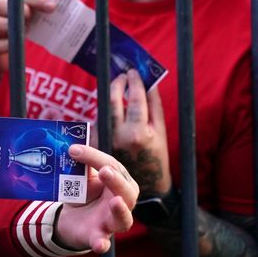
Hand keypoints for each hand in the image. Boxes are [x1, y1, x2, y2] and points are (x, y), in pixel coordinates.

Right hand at [0, 0, 55, 78]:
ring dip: (13, 28)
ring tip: (25, 33)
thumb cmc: (9, 34)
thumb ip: (31, 10)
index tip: (52, 6)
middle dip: (20, 10)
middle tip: (32, 18)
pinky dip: (9, 46)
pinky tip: (16, 47)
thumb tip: (53, 6)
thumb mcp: (17, 18)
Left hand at [55, 144, 138, 253]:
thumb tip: (71, 143)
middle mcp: (121, 203)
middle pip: (127, 192)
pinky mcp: (98, 237)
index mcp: (119, 183)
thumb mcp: (82, 177)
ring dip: (120, 210)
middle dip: (116, 181)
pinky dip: (101, 243)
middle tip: (104, 171)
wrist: (70, 220)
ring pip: (124, 219)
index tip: (73, 150)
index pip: (113, 167)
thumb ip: (81, 164)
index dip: (94, 157)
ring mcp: (111, 222)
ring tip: (116, 201)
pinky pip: (103, 242)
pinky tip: (99, 244)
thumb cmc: (83, 194)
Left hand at [110, 69, 171, 195]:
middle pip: (113, 101)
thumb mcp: (160, 132)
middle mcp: (120, 136)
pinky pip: (99, 121)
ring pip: (104, 110)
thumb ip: (154, 106)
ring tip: (118, 87)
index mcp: (139, 133)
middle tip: (122, 76)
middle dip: (117, 84)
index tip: (133, 71)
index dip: (134, 82)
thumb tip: (149, 82)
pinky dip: (105, 111)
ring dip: (110, 95)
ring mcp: (106, 140)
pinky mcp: (97, 144)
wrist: (145, 185)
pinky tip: (110, 106)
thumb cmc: (156, 156)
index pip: (134, 99)